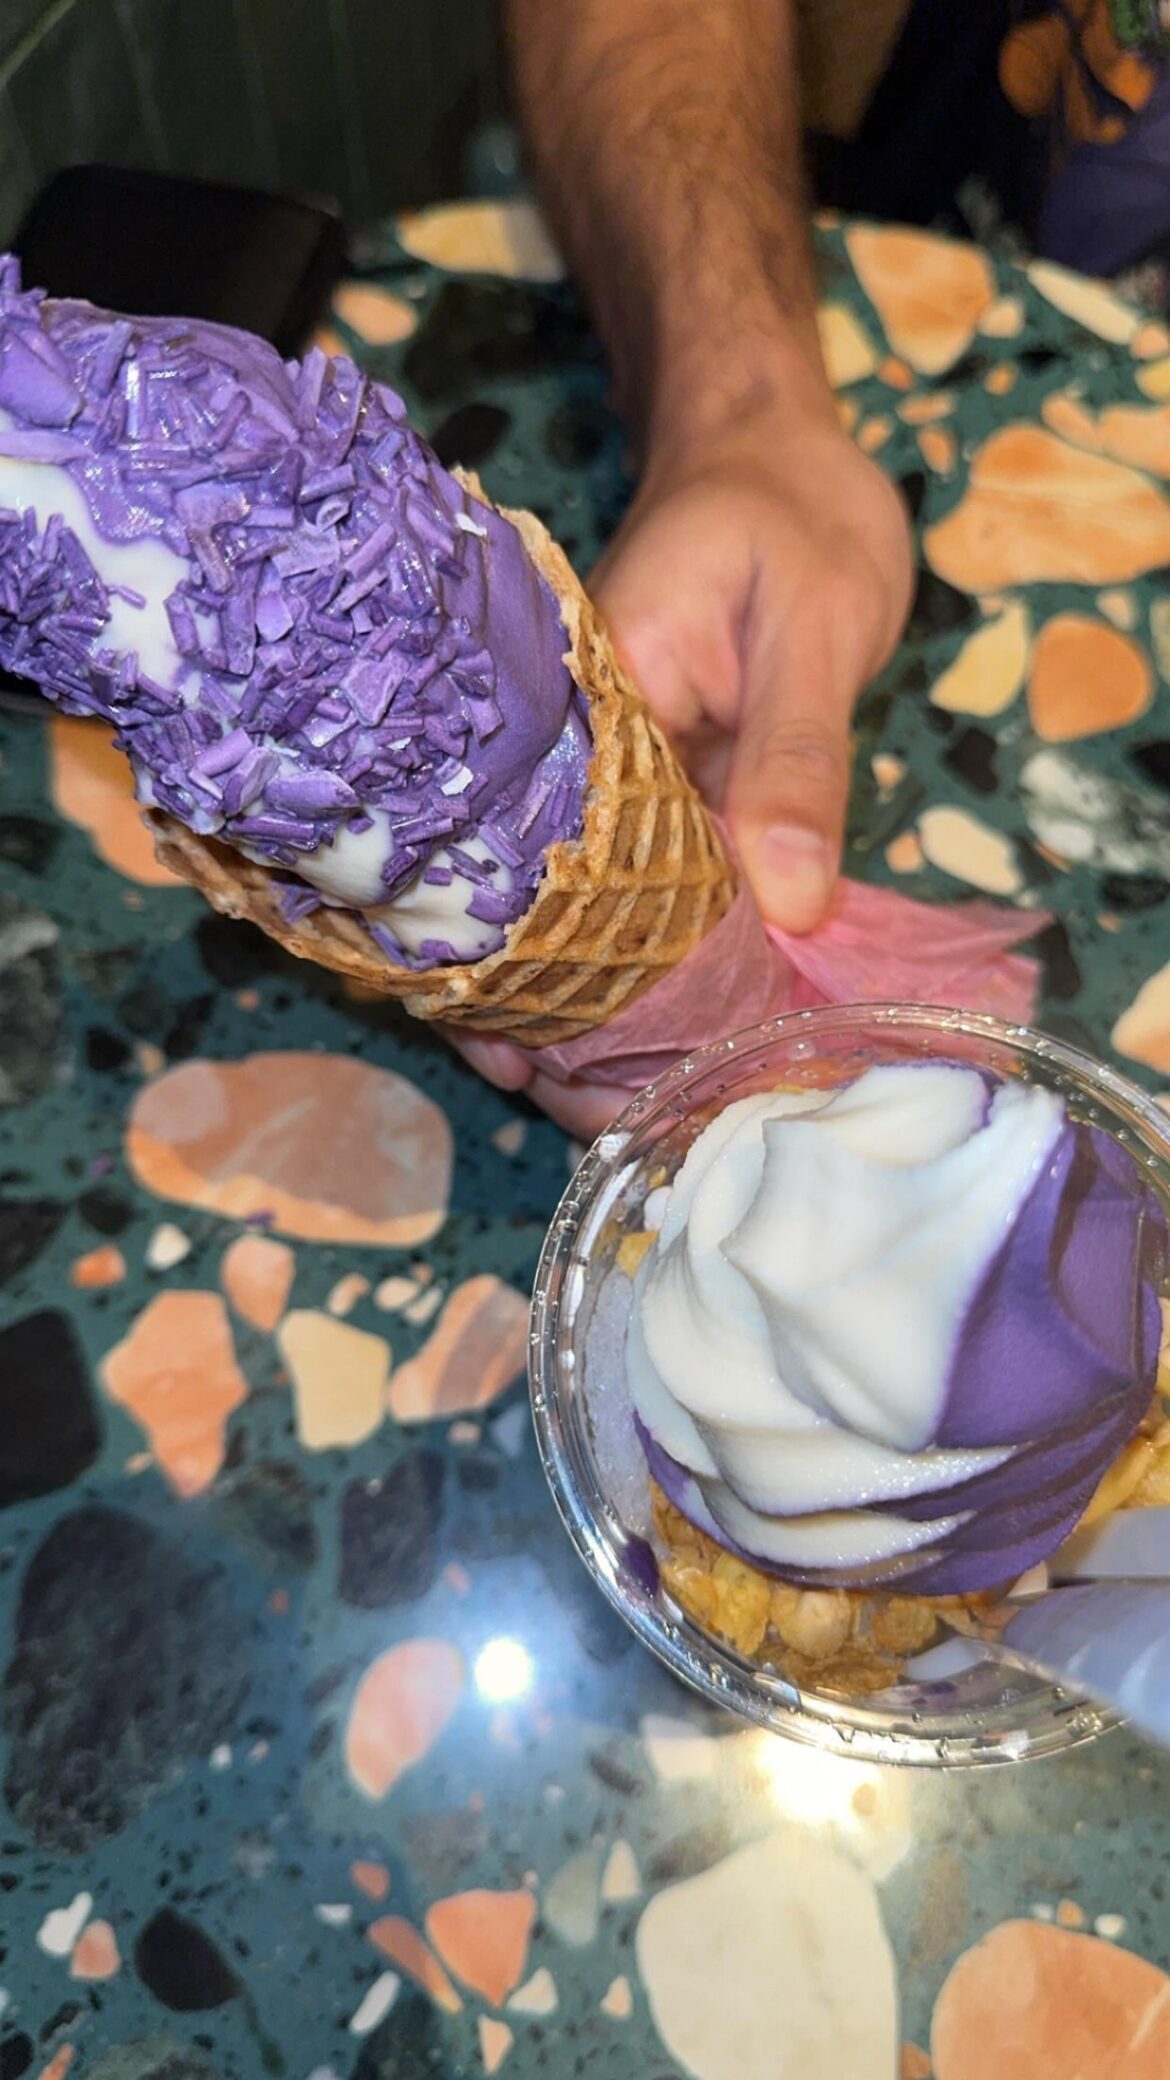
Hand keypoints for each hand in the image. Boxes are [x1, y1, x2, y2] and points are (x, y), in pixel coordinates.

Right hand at [449, 406, 912, 1134]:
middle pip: (542, 889)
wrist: (784, 457)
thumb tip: (789, 905)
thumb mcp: (813, 632)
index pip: (534, 845)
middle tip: (558, 1105)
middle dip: (543, 1000)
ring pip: (590, 898)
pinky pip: (647, 883)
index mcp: (588, 702)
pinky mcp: (658, 790)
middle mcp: (580, 749)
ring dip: (594, 992)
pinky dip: (657, 952)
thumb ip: (798, 763)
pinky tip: (656, 1030)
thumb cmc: (793, 518)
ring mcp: (616, 776)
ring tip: (590, 1103)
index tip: (513, 1050)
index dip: (519, 956)